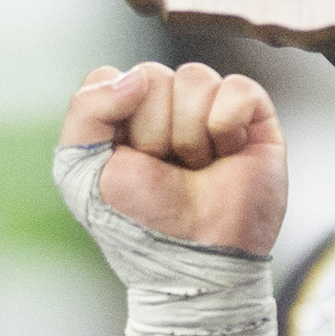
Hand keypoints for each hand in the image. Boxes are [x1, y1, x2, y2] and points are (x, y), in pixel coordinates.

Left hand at [57, 63, 286, 260]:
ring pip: (195, 77)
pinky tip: (226, 155)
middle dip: (153, 131)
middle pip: (152, 75)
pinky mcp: (252, 116)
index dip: (115, 115)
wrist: (194, 260)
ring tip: (196, 169)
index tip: (124, 158)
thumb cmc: (139, 223)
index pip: (111, 78)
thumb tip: (138, 76)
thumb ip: (85, 111)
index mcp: (123, 119)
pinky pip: (236, 87)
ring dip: (190, 134)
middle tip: (166, 171)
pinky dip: (225, 125)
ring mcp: (209, 110)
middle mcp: (166, 109)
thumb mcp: (82, 172)